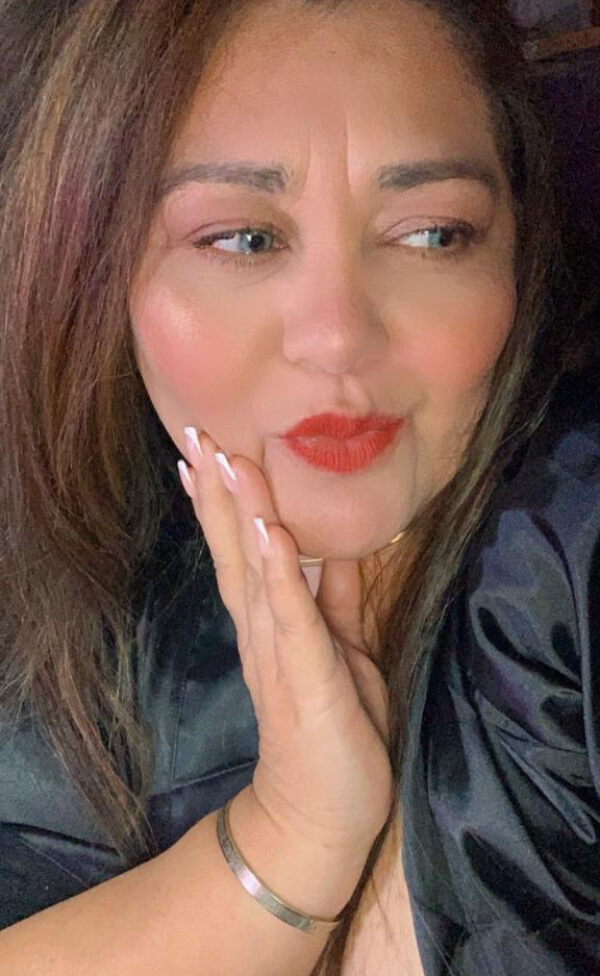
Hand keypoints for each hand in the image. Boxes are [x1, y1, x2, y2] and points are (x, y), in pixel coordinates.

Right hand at [178, 428, 392, 856]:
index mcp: (271, 623)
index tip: (205, 452)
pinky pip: (293, 614)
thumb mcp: (342, 652)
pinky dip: (281, 569)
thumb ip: (338, 602)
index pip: (241, 550)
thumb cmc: (335, 732)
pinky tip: (267, 530)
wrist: (322, 817)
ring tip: (226, 459)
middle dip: (217, 488)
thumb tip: (341, 550)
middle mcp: (264, 629)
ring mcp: (281, 651)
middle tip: (195, 432)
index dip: (223, 500)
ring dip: (241, 511)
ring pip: (256, 569)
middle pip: (234, 548)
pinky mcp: (309, 675)